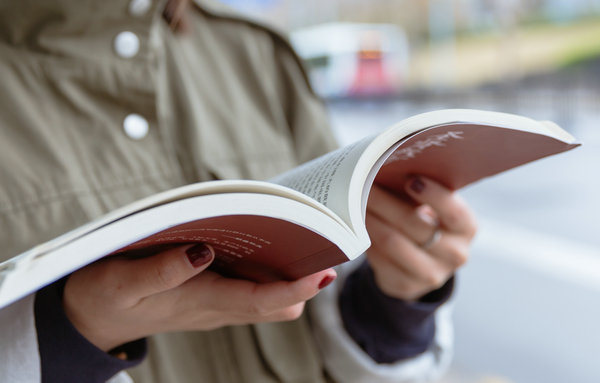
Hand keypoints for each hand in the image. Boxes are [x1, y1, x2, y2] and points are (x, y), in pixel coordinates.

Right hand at [63, 244, 335, 351]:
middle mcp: (216, 307)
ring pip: (266, 296)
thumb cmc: (104, 297)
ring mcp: (214, 303)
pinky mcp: (208, 295)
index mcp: (200, 303)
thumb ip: (162, 271)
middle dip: (303, 280)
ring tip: (302, 237)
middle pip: (275, 302)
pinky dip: (265, 270)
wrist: (91, 318)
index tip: (325, 271)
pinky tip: (264, 243)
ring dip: (287, 274)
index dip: (297, 289)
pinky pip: (248, 288)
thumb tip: (203, 251)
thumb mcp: (122, 282)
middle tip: (323, 244)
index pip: (261, 301)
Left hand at [365, 176, 476, 300]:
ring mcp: (430, 274)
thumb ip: (420, 191)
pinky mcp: (405, 285)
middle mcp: (454, 254)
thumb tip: (385, 167)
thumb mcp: (433, 210)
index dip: (433, 195)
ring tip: (351, 202)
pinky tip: (353, 224)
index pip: (454, 212)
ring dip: (369, 218)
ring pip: (392, 242)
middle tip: (361, 182)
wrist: (421, 267)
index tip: (409, 179)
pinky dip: (363, 238)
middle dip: (384, 201)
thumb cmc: (425, 223)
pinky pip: (379, 258)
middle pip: (414, 224)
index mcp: (466, 228)